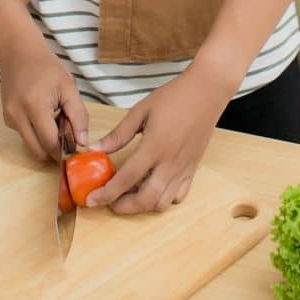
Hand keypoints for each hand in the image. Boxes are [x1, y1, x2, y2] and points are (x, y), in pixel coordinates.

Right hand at [0, 32, 88, 162]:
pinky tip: (43, 115)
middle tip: (67, 134)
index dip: (65, 150)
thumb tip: (82, 142)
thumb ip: (78, 115)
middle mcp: (17, 116)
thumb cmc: (46, 66)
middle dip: (54, 149)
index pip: (50, 143)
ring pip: (31, 144)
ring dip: (45, 140)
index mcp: (35, 106)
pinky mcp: (7, 118)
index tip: (76, 148)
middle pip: (38, 151)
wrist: (19, 52)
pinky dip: (36, 132)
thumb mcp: (68, 87)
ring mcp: (9, 118)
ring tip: (55, 118)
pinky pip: (24, 135)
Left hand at [81, 63, 233, 214]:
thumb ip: (118, 134)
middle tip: (109, 200)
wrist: (207, 92)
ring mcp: (184, 168)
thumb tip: (94, 148)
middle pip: (145, 200)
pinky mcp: (193, 169)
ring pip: (162, 203)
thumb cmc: (173, 97)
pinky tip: (152, 187)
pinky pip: (178, 196)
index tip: (92, 200)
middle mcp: (170, 162)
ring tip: (129, 193)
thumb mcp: (140, 111)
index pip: (126, 178)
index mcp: (154, 146)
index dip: (106, 193)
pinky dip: (163, 199)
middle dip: (123, 207)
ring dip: (142, 205)